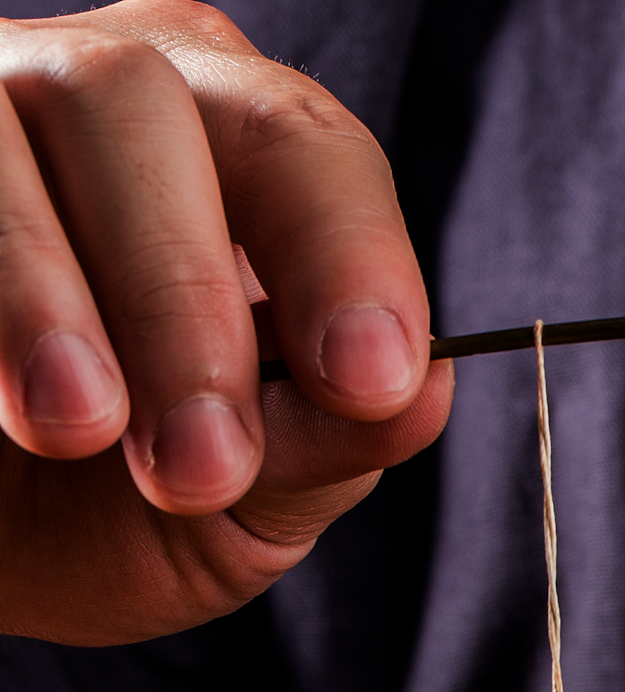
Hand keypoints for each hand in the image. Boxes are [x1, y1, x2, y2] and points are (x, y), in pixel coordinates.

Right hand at [1, 2, 451, 645]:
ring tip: (77, 429)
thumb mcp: (243, 497)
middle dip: (184, 295)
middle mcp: (104, 90)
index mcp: (236, 149)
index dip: (346, 256)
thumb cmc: (112, 504)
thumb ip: (327, 444)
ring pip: (14, 130)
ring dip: (51, 293)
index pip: (310, 150)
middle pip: (147, 106)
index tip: (368, 379)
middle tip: (197, 461)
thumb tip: (421, 393)